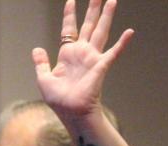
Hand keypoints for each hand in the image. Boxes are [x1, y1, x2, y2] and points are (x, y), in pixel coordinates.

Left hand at [32, 0, 133, 123]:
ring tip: (112, 0)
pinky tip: (130, 32)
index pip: (69, 29)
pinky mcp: (100, 66)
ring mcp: (92, 58)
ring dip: (107, 16)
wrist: (71, 113)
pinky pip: (113, 52)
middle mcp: (82, 53)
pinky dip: (122, 43)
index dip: (70, 14)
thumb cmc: (59, 100)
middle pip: (89, 25)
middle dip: (93, 9)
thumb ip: (41, 63)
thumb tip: (36, 49)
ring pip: (101, 31)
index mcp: (68, 54)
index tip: (71, 0)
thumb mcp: (44, 79)